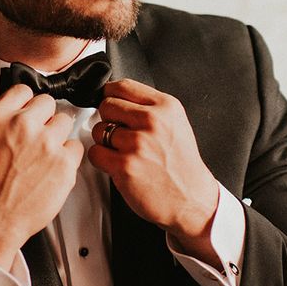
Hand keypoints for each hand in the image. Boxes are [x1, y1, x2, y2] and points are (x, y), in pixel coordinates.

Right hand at [0, 85, 83, 269]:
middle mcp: (22, 126)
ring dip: (57, 135)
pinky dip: (68, 156)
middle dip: (43, 118)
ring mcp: (46, 143)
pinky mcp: (64, 163)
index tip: (28, 112)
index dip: (26, 104)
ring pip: (65, 121)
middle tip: (37, 137)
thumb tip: (9, 112)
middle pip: (48, 103)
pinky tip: (54, 168)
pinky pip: (76, 147)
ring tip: (45, 154)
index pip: (23, 91)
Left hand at [88, 79, 219, 261]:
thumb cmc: (182, 165)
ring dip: (105, 142)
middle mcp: (153, 121)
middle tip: (121, 134)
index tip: (111, 103)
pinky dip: (102, 160)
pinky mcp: (125, 166)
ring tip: (123, 152)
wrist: (191, 199)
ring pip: (99, 130)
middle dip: (109, 119)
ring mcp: (138, 143)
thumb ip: (149, 108)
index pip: (123, 86)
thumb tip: (117, 98)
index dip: (111, 95)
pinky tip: (118, 165)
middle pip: (107, 105)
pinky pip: (95, 153)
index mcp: (166, 107)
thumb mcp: (176, 124)